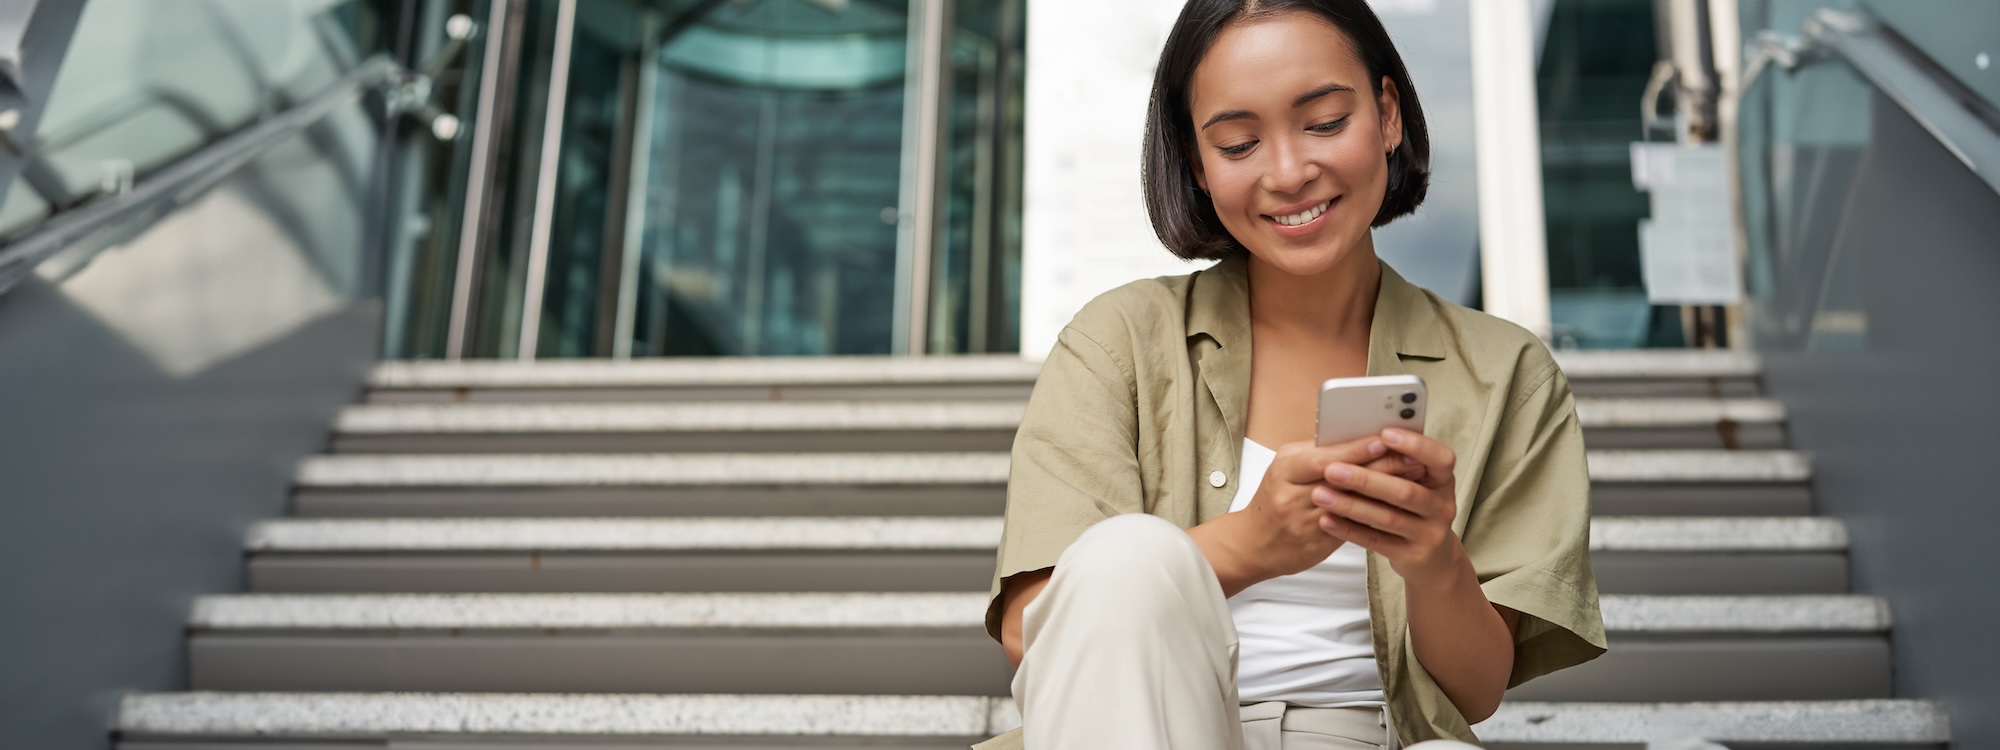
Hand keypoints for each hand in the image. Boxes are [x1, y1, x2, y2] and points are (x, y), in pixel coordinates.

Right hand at [1223, 436, 1421, 578]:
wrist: (1252, 545)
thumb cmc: (1273, 499)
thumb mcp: (1285, 469)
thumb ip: (1315, 454)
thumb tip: (1355, 438)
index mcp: (1285, 469)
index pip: (1325, 457)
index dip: (1357, 449)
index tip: (1385, 439)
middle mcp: (1293, 496)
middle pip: (1343, 479)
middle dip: (1381, 467)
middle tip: (1413, 458)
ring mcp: (1305, 522)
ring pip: (1352, 505)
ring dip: (1385, 491)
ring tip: (1413, 480)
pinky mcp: (1317, 544)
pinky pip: (1351, 528)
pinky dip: (1375, 514)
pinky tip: (1397, 506)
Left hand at [1313, 427, 1463, 581]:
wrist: (1430, 557)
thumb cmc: (1413, 508)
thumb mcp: (1414, 482)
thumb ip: (1395, 462)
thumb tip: (1358, 436)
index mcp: (1443, 479)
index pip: (1441, 458)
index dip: (1416, 445)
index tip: (1384, 434)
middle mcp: (1442, 506)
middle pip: (1406, 491)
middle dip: (1366, 479)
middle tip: (1332, 470)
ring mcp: (1430, 534)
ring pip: (1387, 518)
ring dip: (1350, 505)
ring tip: (1320, 495)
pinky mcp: (1413, 556)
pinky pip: (1376, 542)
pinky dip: (1348, 530)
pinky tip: (1326, 520)